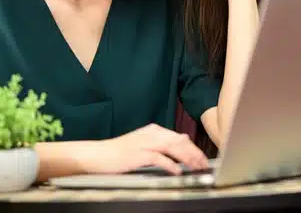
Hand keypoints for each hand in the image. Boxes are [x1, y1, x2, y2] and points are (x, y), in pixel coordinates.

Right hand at [80, 124, 208, 174]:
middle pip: (179, 141)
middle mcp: (151, 134)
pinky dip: (170, 164)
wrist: (97, 154)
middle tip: (203, 165)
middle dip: (194, 153)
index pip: (179, 137)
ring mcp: (144, 143)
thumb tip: (183, 140)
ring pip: (172, 147)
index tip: (202, 158)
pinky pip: (158, 158)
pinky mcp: (137, 154)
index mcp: (153, 130)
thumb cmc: (119, 152)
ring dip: (186, 157)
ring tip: (196, 167)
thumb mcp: (143, 143)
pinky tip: (177, 171)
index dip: (193, 148)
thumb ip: (162, 142)